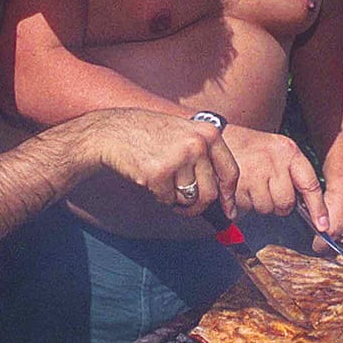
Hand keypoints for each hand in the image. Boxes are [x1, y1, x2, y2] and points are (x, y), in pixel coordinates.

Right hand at [86, 109, 238, 216]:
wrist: (112, 131)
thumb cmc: (148, 135)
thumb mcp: (184, 133)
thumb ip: (204, 155)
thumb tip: (222, 194)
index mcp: (208, 132)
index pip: (230, 171)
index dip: (229, 196)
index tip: (228, 211)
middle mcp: (198, 144)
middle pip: (210, 192)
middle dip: (198, 206)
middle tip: (186, 208)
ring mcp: (180, 157)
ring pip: (188, 199)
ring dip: (175, 199)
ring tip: (162, 181)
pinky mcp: (160, 173)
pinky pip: (167, 200)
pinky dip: (158, 196)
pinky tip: (148, 177)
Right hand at [220, 125, 328, 229]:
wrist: (219, 135)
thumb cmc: (252, 147)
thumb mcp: (278, 149)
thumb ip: (293, 174)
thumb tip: (308, 209)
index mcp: (288, 152)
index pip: (310, 184)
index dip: (317, 208)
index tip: (323, 226)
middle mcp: (274, 162)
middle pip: (285, 204)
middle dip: (278, 204)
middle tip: (268, 190)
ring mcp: (254, 173)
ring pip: (265, 209)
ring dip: (259, 204)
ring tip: (251, 184)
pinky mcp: (235, 185)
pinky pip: (246, 208)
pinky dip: (242, 204)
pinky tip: (240, 188)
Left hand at [317, 183, 342, 252]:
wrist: (340, 183)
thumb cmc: (340, 205)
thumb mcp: (329, 232)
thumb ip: (322, 247)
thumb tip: (317, 252)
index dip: (334, 260)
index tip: (323, 259)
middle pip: (340, 253)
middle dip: (329, 248)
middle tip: (319, 244)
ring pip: (333, 242)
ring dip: (326, 239)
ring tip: (321, 232)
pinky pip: (332, 233)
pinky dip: (325, 231)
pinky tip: (321, 227)